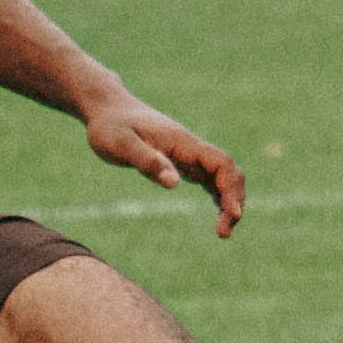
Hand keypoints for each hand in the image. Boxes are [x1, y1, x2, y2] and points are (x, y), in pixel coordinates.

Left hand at [84, 95, 245, 235]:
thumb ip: (148, 161)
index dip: (231, 188)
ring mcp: (189, 154)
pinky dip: (219, 197)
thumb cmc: (110, 126)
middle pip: (228, 171)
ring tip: (223, 232)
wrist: (108, 109)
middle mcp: (191, 148)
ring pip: (223, 176)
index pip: (220, 163)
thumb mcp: (121, 144)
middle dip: (234, 199)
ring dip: (229, 201)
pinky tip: (219, 216)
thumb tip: (174, 183)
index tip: (233, 214)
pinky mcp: (182, 162)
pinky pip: (210, 179)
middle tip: (224, 233)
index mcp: (182, 142)